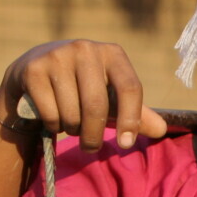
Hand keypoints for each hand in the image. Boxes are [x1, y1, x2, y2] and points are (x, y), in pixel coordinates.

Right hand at [0, 40, 166, 151]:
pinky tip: (52, 117)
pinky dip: (53, 126)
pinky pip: (50, 114)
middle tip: (91, 148)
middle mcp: (86, 49)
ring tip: (70, 124)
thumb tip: (162, 130)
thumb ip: (136, 113)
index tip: (125, 144)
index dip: (130, 120)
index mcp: (112, 53)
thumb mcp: (111, 96)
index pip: (130, 88)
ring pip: (71, 113)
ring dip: (72, 130)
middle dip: (93, 135)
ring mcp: (57, 56)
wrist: (34, 69)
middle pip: (97, 106)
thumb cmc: (83, 86)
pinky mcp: (34, 70)